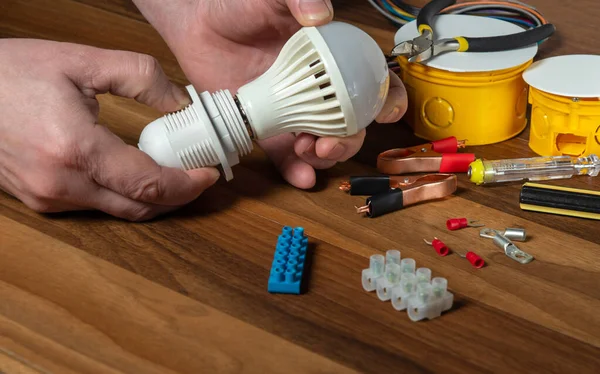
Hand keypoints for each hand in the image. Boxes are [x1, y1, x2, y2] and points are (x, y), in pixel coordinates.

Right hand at [0, 39, 219, 220]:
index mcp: (75, 150)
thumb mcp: (80, 61)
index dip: (187, 184)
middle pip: (138, 208)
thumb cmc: (8, 74)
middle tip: (197, 175)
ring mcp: (47, 198)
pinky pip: (93, 205)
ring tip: (171, 170)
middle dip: (176, 195)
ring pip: (117, 211)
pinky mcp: (38, 200)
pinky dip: (121, 193)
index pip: (149, 185)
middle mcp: (61, 185)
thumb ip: (139, 76)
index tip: (208, 173)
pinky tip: (132, 172)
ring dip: (149, 196)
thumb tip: (179, 102)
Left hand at [134, 0, 407, 187]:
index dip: (386, 100)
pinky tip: (302, 178)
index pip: (369, 83)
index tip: (386, 113)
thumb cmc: (237, 8)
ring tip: (309, 152)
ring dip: (326, 158)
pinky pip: (285, 156)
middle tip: (329, 143)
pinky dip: (296, 170)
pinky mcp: (267, 132)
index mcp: (329, 61)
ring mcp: (292, 114)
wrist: (196, 28)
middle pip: (350, 125)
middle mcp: (316, 92)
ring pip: (323, 145)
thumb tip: (321, 15)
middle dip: (350, 141)